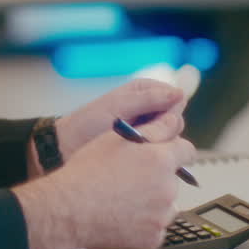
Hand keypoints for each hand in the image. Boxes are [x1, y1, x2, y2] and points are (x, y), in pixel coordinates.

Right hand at [14, 114, 195, 248]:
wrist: (67, 210)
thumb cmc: (87, 172)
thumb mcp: (118, 138)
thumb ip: (154, 128)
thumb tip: (174, 120)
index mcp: (161, 160)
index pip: (186, 151)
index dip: (173, 152)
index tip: (162, 157)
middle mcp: (167, 189)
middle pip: (173, 181)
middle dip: (157, 179)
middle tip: (128, 182)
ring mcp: (161, 217)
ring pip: (165, 207)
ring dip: (152, 204)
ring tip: (121, 202)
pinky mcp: (153, 240)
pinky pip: (155, 230)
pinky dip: (143, 227)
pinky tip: (121, 219)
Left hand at [45, 78, 185, 173]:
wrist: (67, 146)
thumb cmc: (88, 122)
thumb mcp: (119, 107)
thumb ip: (149, 99)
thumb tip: (180, 93)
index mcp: (144, 91)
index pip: (175, 98)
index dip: (171, 111)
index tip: (158, 123)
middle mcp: (148, 108)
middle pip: (175, 119)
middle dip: (164, 130)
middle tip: (144, 137)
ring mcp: (146, 128)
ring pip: (169, 137)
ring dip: (158, 144)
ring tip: (137, 148)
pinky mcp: (141, 146)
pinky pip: (158, 150)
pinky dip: (152, 154)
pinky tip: (140, 157)